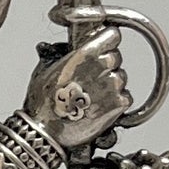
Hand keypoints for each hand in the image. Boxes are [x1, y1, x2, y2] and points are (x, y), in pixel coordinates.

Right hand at [24, 25, 130, 148]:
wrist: (47, 132)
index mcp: (84, 53)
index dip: (107, 40)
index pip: (113, 35)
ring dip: (111, 84)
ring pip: (121, 77)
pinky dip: (116, 102)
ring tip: (92, 96)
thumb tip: (63, 48)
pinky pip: (125, 97)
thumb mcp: (44, 70)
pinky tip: (98, 107)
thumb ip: (60, 55)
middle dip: (106, 65)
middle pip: (116, 56)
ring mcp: (112, 86)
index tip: (102, 45)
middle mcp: (101, 67)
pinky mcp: (118, 105)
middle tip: (91, 77)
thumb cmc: (42, 103)